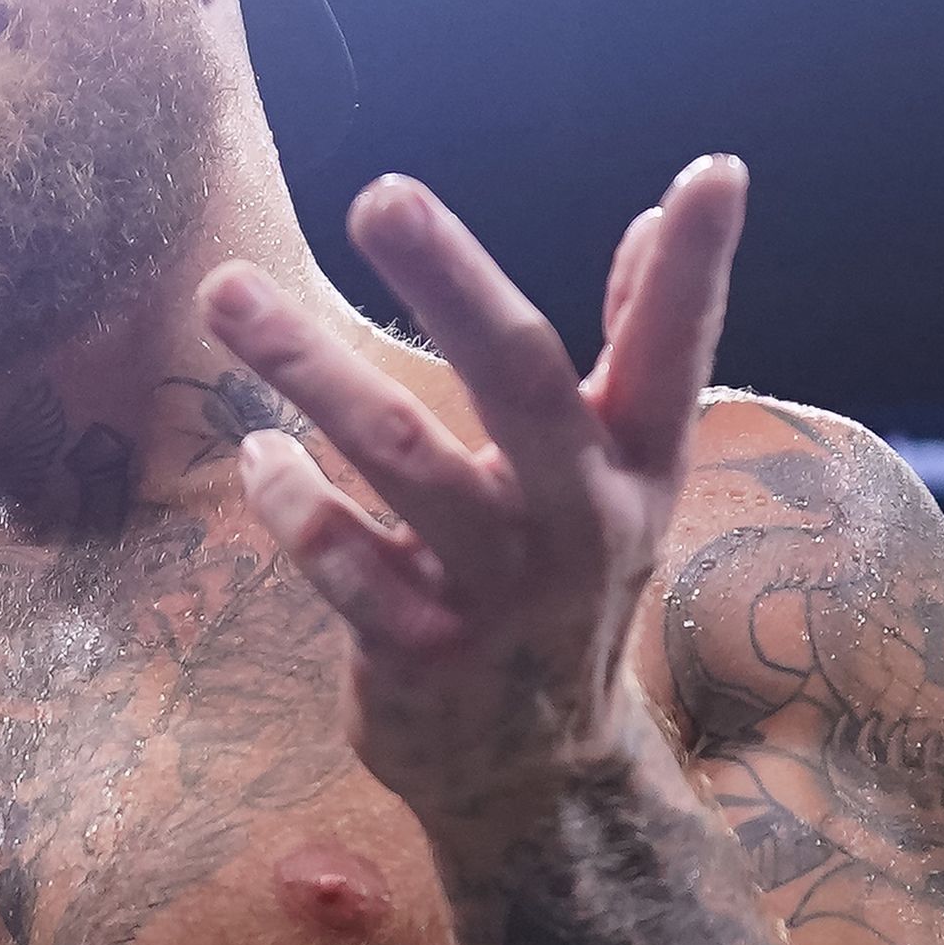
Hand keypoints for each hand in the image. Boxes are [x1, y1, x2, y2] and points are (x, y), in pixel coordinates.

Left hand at [200, 158, 749, 816]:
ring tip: (228, 292)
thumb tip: (660, 214)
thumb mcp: (624, 478)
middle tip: (383, 192)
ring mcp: (497, 591)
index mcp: (636, 467)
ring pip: (400, 457)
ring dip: (310, 367)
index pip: (675, 351)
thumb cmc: (567, 585)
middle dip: (452, 281)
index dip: (698, 268)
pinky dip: (291, 499)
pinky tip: (260, 453)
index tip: (715, 169)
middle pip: (522, 379)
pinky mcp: (418, 652)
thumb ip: (641, 346)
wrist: (538, 775)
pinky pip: (340, 561)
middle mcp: (580, 521)